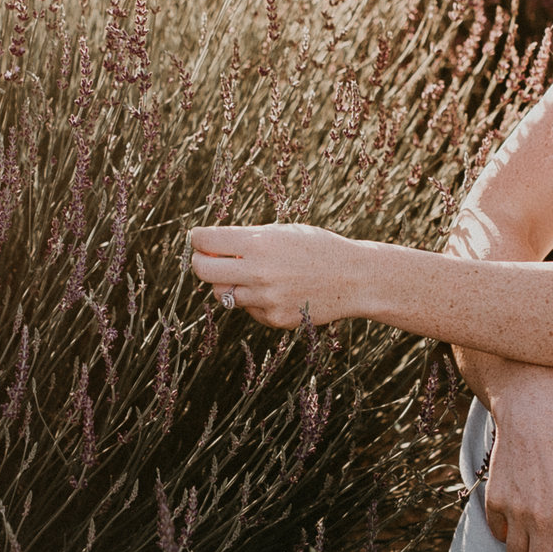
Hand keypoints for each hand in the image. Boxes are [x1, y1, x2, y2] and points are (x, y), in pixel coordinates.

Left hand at [188, 223, 362, 328]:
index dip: (198, 238)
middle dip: (199, 262)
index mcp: (260, 243)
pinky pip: (247, 309)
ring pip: (222, 293)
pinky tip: (276, 291)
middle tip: (205, 258)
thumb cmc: (317, 248)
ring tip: (250, 274)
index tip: (200, 238)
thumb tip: (207, 247)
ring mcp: (265, 299)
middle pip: (203, 270)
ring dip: (228, 283)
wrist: (354, 278)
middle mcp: (259, 272)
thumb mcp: (283, 232)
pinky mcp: (273, 319)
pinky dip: (253, 299)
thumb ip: (246, 239)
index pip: (205, 241)